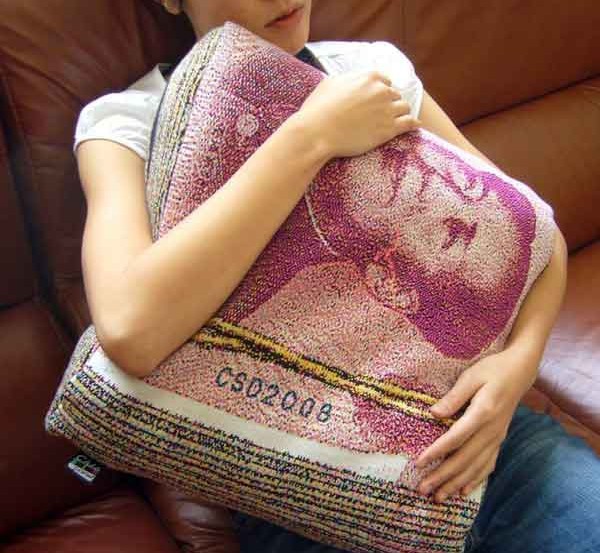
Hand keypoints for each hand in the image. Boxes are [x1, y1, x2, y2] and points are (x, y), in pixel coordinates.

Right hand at [297, 70, 421, 157]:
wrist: (317, 133)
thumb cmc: (318, 109)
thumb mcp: (329, 83)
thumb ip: (346, 79)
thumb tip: (349, 81)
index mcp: (369, 77)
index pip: (385, 80)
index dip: (381, 90)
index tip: (377, 99)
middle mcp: (381, 91)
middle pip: (395, 95)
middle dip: (390, 103)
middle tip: (383, 113)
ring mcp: (387, 110)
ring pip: (404, 108)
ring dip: (400, 113)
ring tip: (396, 120)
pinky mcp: (389, 129)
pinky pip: (409, 123)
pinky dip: (413, 123)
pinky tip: (415, 125)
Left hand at [413, 346, 540, 501]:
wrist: (519, 372)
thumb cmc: (491, 370)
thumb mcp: (471, 377)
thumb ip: (453, 396)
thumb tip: (433, 413)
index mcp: (483, 413)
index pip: (456, 438)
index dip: (437, 452)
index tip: (419, 462)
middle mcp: (491, 431)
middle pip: (464, 459)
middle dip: (442, 476)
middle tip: (422, 489)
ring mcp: (497, 438)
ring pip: (475, 467)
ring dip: (456, 483)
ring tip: (438, 497)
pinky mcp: (499, 440)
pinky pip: (487, 465)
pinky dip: (475, 480)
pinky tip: (462, 492)